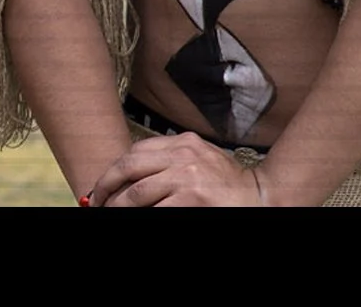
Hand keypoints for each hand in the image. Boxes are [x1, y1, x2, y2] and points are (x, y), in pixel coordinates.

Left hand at [88, 132, 263, 206]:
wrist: (265, 197)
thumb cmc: (229, 184)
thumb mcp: (200, 159)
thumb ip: (169, 159)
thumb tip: (127, 174)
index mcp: (184, 142)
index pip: (136, 152)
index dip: (113, 170)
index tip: (102, 185)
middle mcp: (184, 155)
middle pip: (128, 167)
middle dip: (106, 186)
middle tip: (96, 201)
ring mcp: (188, 177)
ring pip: (137, 192)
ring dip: (118, 205)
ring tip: (109, 211)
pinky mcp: (193, 199)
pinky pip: (155, 209)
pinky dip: (141, 214)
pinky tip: (134, 217)